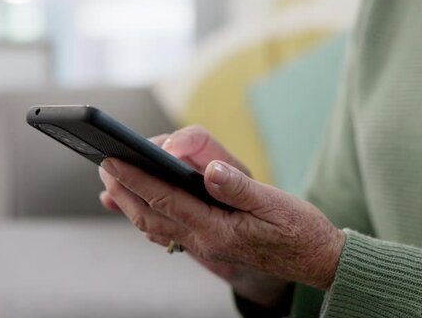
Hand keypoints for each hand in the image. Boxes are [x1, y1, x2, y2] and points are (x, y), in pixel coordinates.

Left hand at [98, 126, 344, 290]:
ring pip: (156, 227)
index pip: (166, 199)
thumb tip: (211, 170)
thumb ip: (240, 188)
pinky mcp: (212, 243)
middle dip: (125, 189)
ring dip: (131, 205)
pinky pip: (170, 232)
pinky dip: (148, 219)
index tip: (113, 160)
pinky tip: (142, 210)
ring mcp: (206, 245)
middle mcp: (206, 240)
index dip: (136, 179)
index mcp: (218, 228)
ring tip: (112, 186)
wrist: (317, 260)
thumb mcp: (276, 204)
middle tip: (104, 165)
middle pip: (152, 215)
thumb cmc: (300, 231)